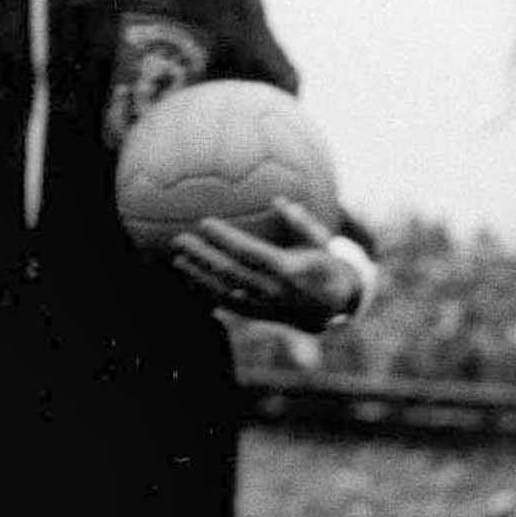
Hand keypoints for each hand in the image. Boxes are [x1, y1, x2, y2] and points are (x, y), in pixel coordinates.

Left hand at [170, 199, 368, 330]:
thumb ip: (301, 222)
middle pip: (229, 272)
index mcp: (289, 268)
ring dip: (198, 276)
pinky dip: (208, 293)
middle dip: (202, 255)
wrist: (338, 306)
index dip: (224, 237)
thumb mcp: (323, 241)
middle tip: (179, 239)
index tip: (204, 221)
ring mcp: (265, 307)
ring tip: (178, 259)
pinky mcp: (260, 316)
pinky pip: (229, 305)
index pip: (248, 251)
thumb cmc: (327, 263)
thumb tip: (279, 200)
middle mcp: (274, 290)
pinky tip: (191, 281)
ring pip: (224, 291)